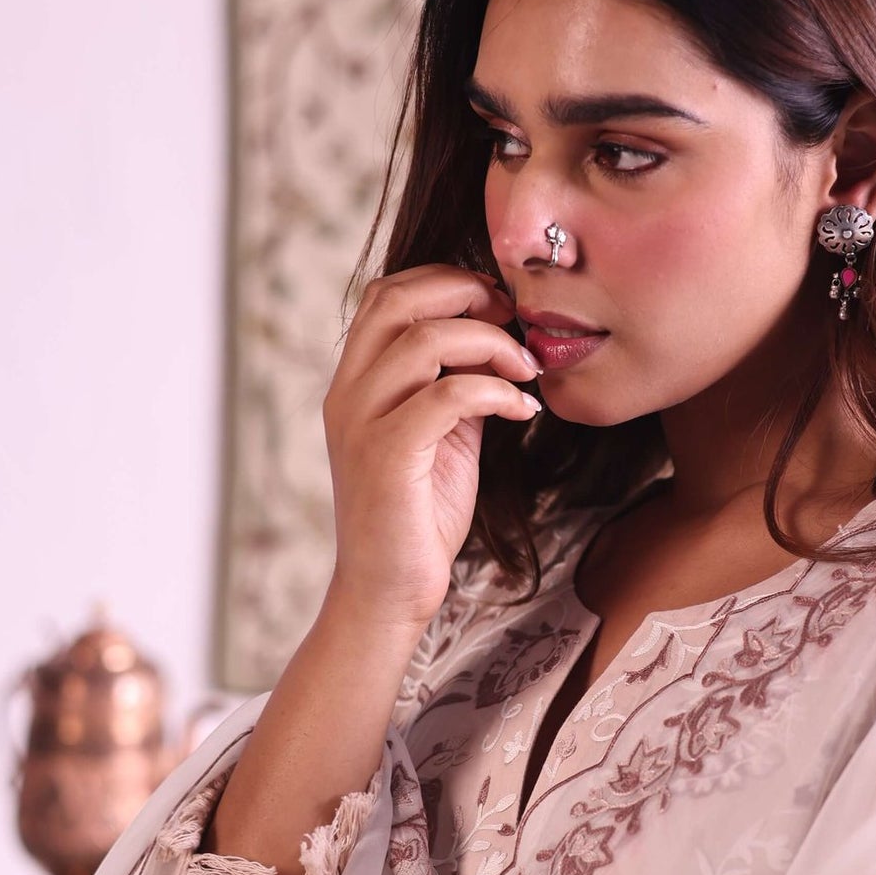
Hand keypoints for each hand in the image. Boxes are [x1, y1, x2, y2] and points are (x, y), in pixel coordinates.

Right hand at [319, 264, 541, 632]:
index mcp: (354, 381)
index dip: (446, 281)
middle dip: (466, 294)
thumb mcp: (441, 435)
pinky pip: (448, 395)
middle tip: (514, 321)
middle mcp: (348, 392)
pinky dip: (497, 392)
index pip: (386, 293)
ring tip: (526, 370)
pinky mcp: (388, 455)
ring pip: (426, 340)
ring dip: (493, 345)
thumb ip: (456, 386)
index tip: (498, 304)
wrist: (388, 592)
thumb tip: (500, 344)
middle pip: (398, 298)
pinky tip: (523, 411)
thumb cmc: (418, 516)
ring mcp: (362, 422)